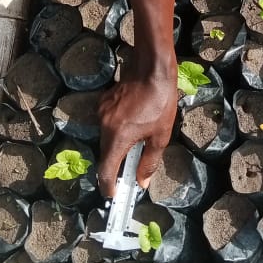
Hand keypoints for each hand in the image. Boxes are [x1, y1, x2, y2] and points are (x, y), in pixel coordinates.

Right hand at [97, 61, 176, 196]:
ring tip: (139, 137)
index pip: (105, 170)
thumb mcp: (161, 135)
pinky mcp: (103, 102)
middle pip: (106, 154)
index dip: (108, 186)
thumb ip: (149, 161)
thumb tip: (141, 183)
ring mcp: (101, 112)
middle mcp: (104, 126)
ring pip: (107, 138)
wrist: (153, 67)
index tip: (113, 195)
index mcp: (118, 137)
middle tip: (132, 169)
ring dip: (119, 144)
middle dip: (117, 164)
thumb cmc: (161, 101)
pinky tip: (134, 120)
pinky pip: (108, 123)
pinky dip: (118, 128)